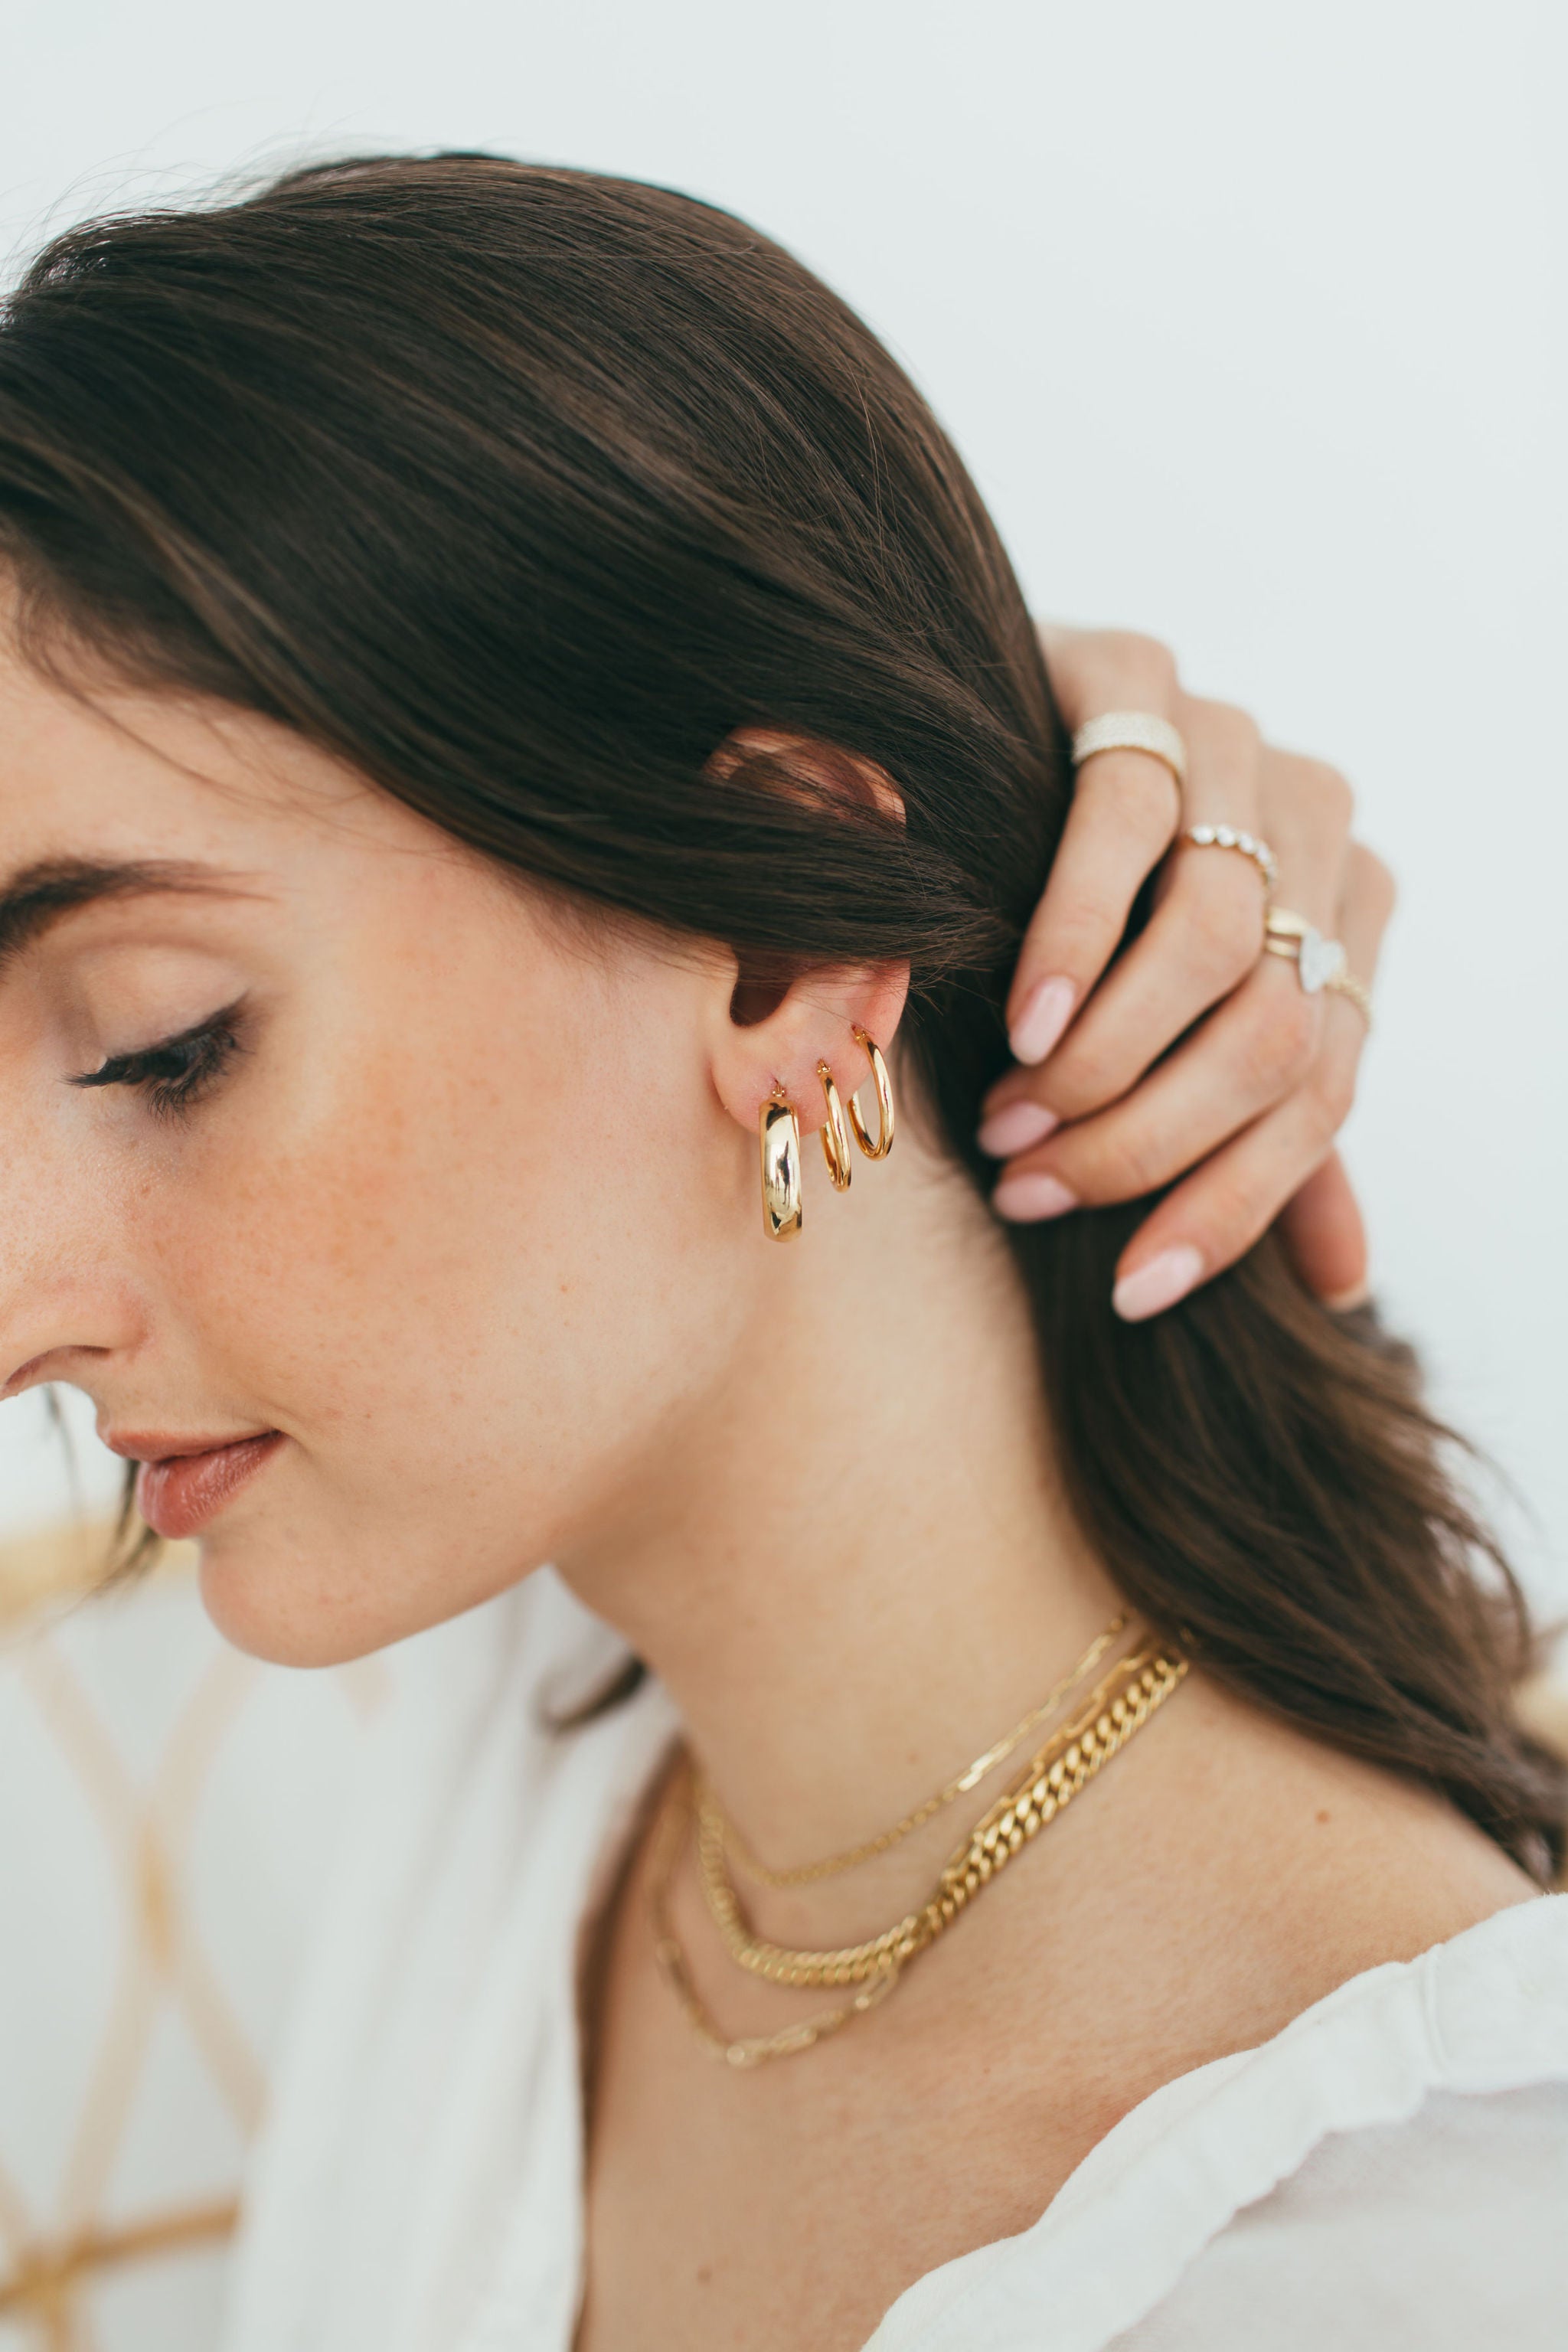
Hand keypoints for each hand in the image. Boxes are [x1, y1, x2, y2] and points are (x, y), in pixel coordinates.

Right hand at [978, 625, 1393, 1319]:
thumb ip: (1265, 1135)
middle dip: (1147, 1139)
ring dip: (1102, 1056)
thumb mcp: (1184, 1026)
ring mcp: (1239, 742)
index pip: (1323, 1093)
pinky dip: (1075, 935)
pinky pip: (1129, 815)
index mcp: (1349, 917)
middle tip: (1034, 1188)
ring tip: (1012, 1116)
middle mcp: (1320, 826)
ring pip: (1210, 936)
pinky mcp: (1142, 676)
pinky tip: (1024, 1014)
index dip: (1232, 1203)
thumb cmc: (1088, 906)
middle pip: (1272, 1029)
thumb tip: (1342, 1285)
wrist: (981, 726)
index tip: (1130, 1289)